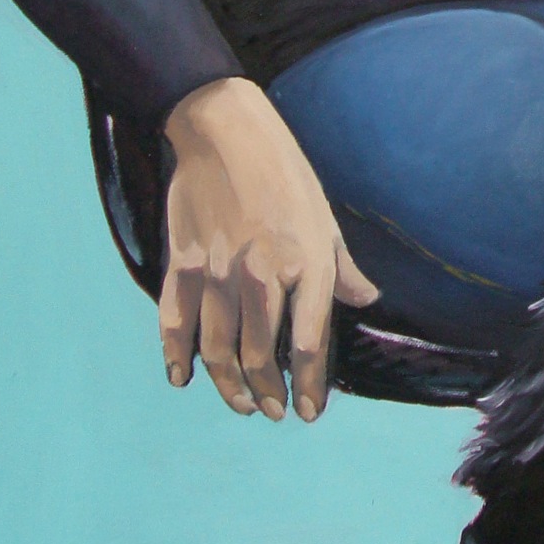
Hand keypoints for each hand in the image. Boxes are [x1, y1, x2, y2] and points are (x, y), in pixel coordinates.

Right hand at [159, 76, 379, 421]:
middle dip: (269, 394)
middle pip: (261, 357)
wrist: (225, 131)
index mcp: (306, 265)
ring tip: (242, 403)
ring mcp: (218, 273)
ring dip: (230, 386)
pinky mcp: (184, 264)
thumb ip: (344, 268)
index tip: (310, 412)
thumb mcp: (326, 218)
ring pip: (219, 350)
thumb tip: (366, 300)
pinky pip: (176, 322)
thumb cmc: (284, 172)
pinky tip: (183, 377)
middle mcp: (262, 276)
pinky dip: (176, 355)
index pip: (310, 345)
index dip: (310, 387)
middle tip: (275, 411)